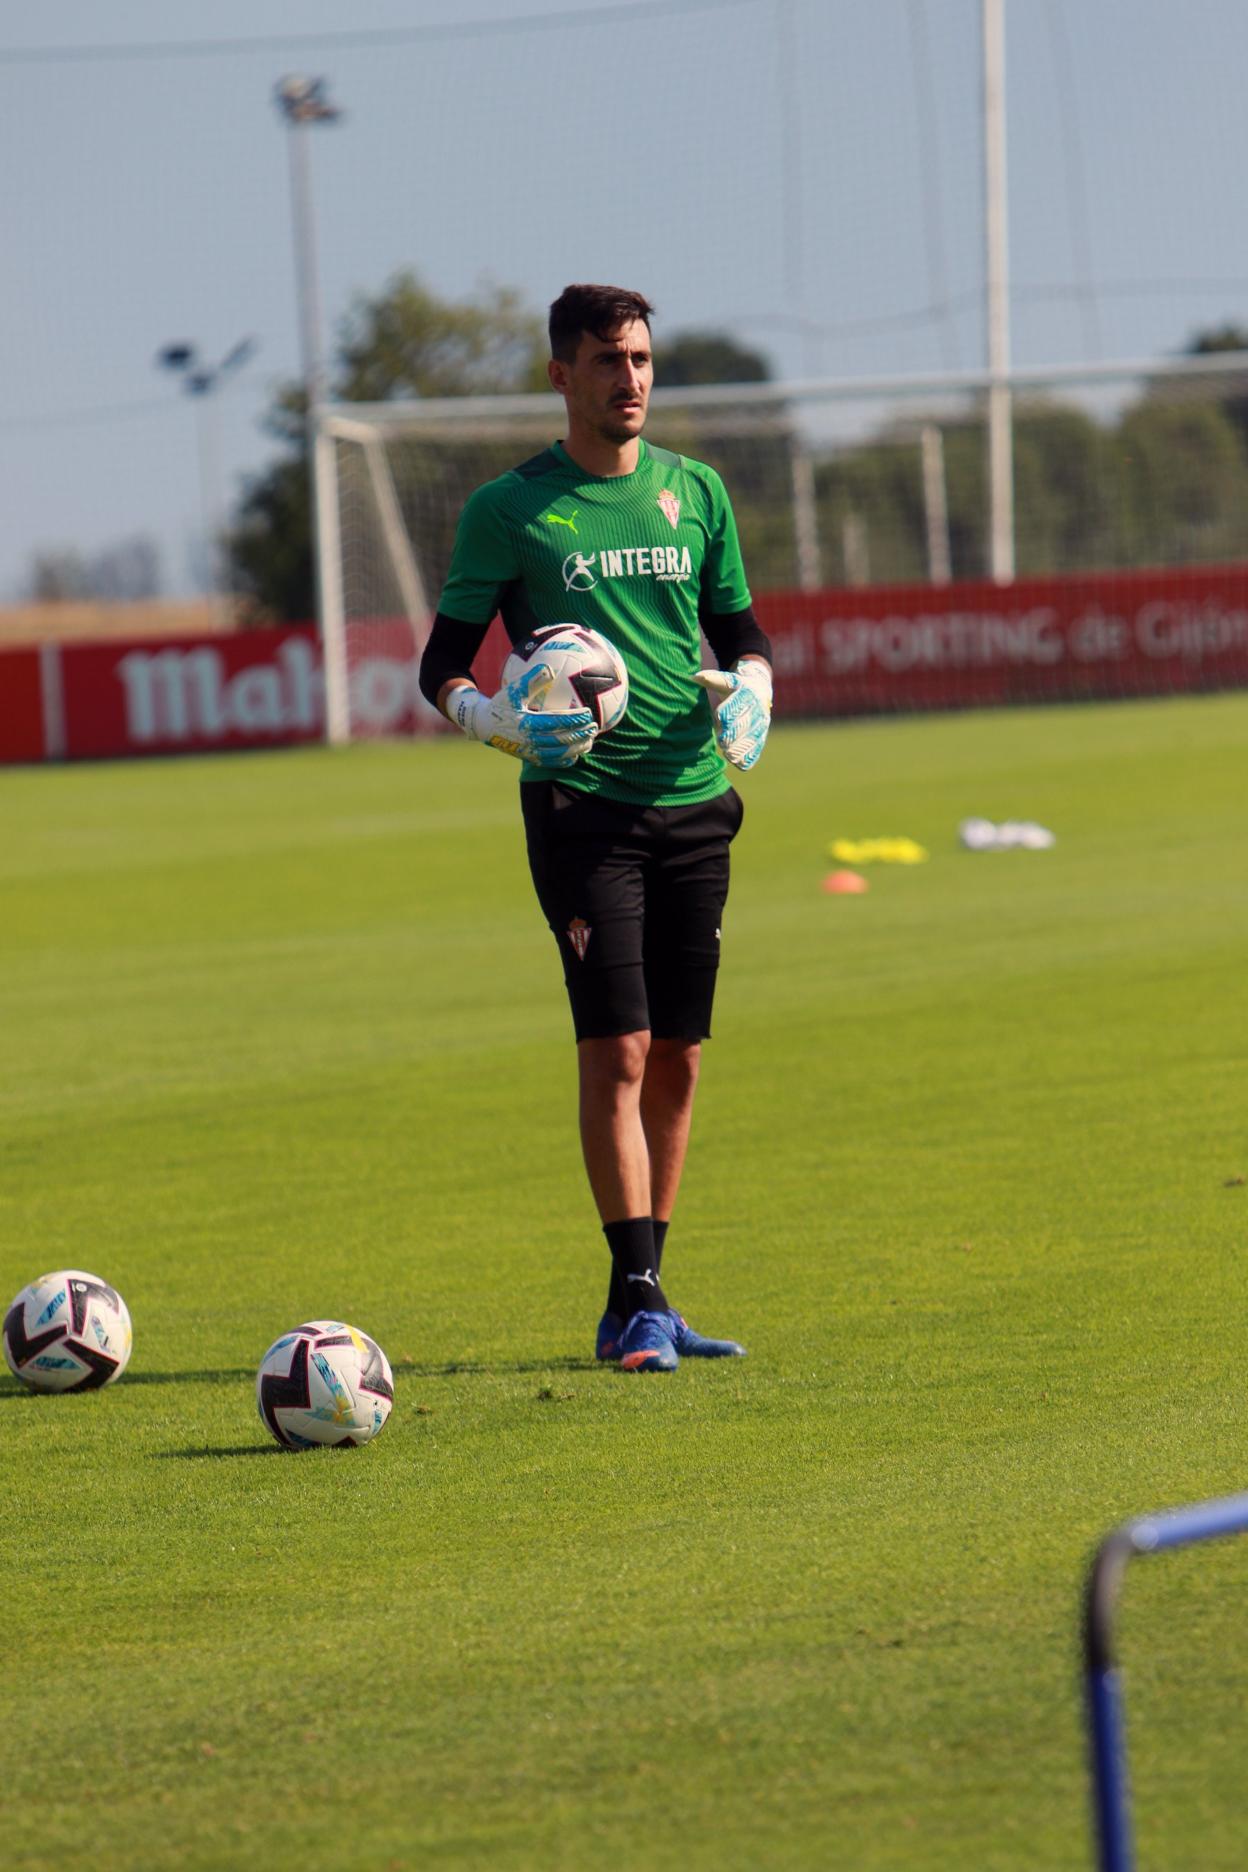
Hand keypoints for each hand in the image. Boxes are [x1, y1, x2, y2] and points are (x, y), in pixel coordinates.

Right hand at [447, 664, 597, 767]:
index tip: (589, 713)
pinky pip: (550, 763)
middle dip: (581, 734)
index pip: (557, 721)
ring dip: (576, 748)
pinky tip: (576, 754)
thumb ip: (531, 679)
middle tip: (595, 727)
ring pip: (558, 754)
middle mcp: (529, 741)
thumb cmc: (501, 704)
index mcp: (527, 723)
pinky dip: (565, 760)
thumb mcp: (513, 690)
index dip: (574, 718)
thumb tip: (549, 669)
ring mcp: (529, 752)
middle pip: (561, 740)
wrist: (484, 725)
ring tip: (590, 741)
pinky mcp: (528, 758)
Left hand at [694, 659, 772, 770]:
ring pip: (753, 738)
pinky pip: (758, 748)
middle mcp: (758, 710)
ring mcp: (762, 724)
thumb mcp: (727, 681)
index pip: (739, 704)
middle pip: (747, 724)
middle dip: (735, 735)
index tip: (719, 719)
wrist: (759, 691)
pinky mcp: (762, 736)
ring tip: (730, 757)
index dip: (729, 712)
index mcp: (748, 694)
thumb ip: (712, 680)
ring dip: (742, 749)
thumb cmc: (736, 687)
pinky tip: (742, 765)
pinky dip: (750, 757)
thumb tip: (693, 677)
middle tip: (723, 745)